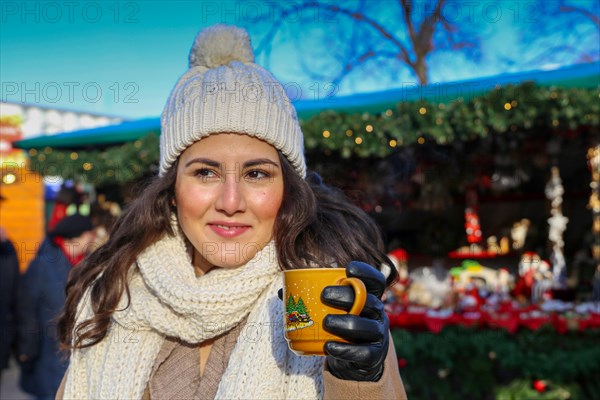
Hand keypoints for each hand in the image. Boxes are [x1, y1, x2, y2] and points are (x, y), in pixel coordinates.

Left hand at [321, 261, 388, 381]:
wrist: (353, 360)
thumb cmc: (340, 326)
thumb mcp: (332, 310)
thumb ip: (311, 299)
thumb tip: (282, 292)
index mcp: (368, 297)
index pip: (375, 281)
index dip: (366, 272)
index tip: (348, 268)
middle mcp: (377, 314)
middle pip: (368, 300)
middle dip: (346, 296)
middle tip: (324, 295)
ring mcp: (377, 335)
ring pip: (368, 327)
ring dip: (345, 323)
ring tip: (326, 322)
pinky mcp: (373, 356)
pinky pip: (363, 352)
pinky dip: (345, 349)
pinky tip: (328, 345)